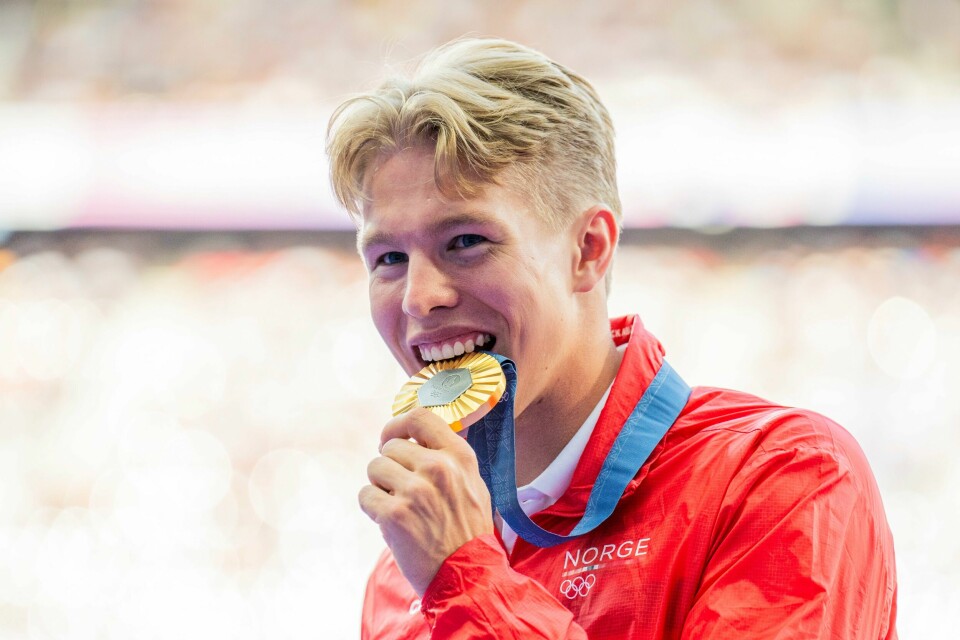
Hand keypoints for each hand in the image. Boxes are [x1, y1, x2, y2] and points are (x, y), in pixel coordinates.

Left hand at [359, 408, 494, 595]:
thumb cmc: (468, 531)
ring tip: (400, 507)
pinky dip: (372, 508)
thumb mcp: (473, 483)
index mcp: (459, 456)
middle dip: (390, 467)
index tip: (390, 438)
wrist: (467, 575)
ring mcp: (416, 491)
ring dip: (380, 487)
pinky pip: (365, 495)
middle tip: (401, 490)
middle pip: (391, 447)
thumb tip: (418, 435)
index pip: (420, 417)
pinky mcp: (395, 515)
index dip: (397, 425)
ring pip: (374, 468)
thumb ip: (448, 457)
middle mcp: (438, 468)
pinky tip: (391, 522)